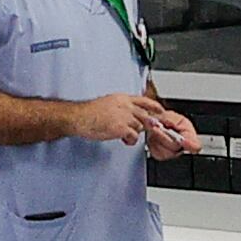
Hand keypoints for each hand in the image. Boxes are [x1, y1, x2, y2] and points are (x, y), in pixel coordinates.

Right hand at [71, 89, 196, 154]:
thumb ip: (120, 107)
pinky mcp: (121, 128)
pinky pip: (134, 137)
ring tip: (125, 135)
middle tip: (144, 130)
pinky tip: (124, 140)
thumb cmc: (89, 113)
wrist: (79, 117)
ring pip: (140, 127)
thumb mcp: (108, 103)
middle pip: (145, 116)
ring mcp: (124, 116)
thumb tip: (128, 115)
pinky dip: (130, 141)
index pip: (143, 101)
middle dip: (147, 124)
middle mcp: (125, 106)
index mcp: (122, 99)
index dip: (154, 106)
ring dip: (134, 133)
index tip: (160, 111)